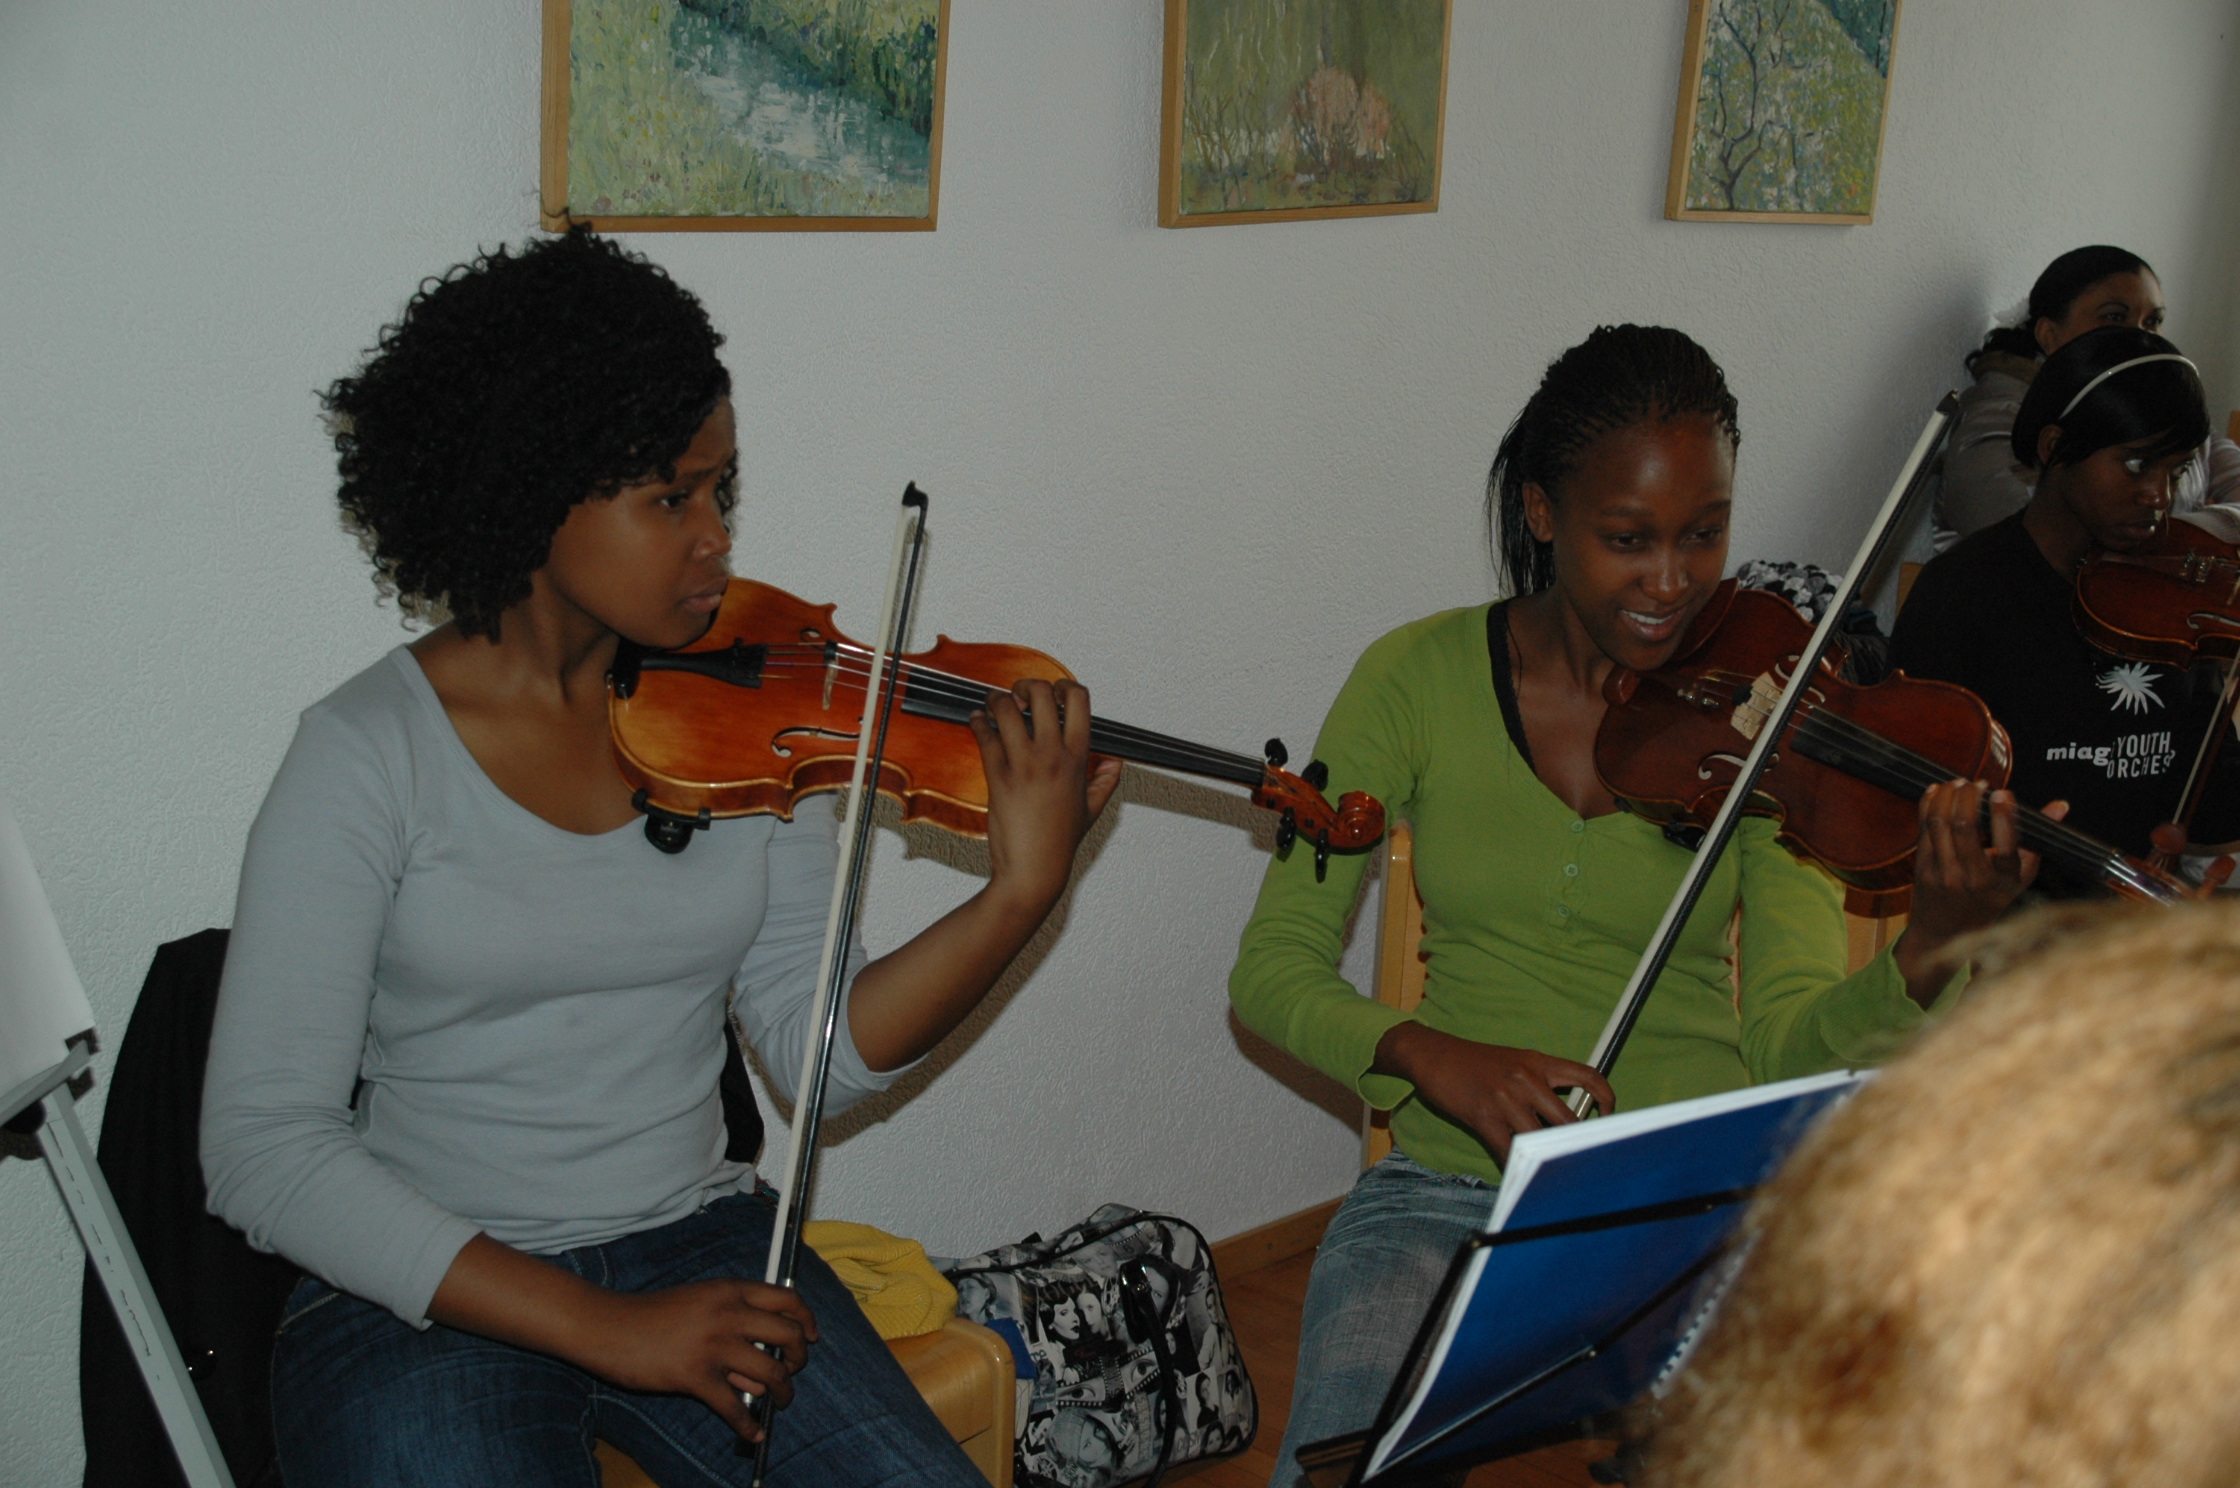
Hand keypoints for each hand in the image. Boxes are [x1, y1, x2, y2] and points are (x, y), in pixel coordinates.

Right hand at [572, 1279, 817, 1441]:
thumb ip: (732, 1325)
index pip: (786, 1299)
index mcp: (730, 1290)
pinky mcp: (695, 1375)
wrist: (610, 1325)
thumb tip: (760, 1365)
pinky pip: (734, 1406)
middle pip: (788, 1334)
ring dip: (783, 1392)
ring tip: (781, 1401)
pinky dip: (748, 1425)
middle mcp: (728, 1313)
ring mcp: (713, 1345)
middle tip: (794, 1370)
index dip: (806, 1319)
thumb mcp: (699, 1304)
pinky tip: (753, 1433)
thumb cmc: (652, 1315)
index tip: (810, 1336)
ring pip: (771, 1372)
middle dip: (800, 1357)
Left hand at [969, 678, 1123, 914]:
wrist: (1033, 869)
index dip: (1065, 686)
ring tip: (994, 704)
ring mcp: (1023, 764)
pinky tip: (977, 722)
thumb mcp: (1091, 810)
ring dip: (997, 699)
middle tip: (1020, 694)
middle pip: (1041, 693)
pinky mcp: (997, 776)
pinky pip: (984, 735)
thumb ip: (1105, 781)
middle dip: (1027, 684)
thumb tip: (1114, 763)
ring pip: (1006, 708)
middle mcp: (1052, 756)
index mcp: (1077, 759)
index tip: (1055, 691)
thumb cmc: (1058, 843)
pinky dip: (977, 721)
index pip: (1078, 700)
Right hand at [1372, 1023, 1615, 1162]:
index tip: (1609, 1117)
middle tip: (1578, 1155)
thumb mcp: (1514, 1061)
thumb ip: (1541, 1081)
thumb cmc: (1475, 1062)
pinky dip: (1514, 1163)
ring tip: (1549, 1168)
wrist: (1434, 1055)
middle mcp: (1527, 1078)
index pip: (1588, 1076)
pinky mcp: (1484, 1115)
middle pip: (1568, 1119)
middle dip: (1576, 1142)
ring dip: (1545, 1156)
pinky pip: (1507, 1148)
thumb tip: (1567, 1114)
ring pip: (1540, 1137)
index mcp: (1538, 1062)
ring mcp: (1505, 1098)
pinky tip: (1518, 1170)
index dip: (1607, 1098)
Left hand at [1894, 779, 2057, 1002]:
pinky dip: (1928, 806)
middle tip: (1976, 783)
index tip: (2003, 793)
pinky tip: (1936, 791)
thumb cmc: (1989, 900)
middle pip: (1966, 828)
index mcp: (2003, 881)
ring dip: (1948, 797)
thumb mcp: (2020, 877)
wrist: (1946, 933)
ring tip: (1958, 784)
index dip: (2004, 816)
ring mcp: (1944, 874)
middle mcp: (1972, 879)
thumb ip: (2038, 840)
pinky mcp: (1922, 869)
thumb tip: (2060, 805)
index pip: (2007, 846)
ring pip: (1941, 824)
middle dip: (1969, 797)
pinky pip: (1924, 830)